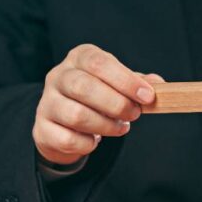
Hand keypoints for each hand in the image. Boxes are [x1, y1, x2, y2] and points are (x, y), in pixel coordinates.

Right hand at [33, 44, 162, 164]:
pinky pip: (67, 139)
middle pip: (84, 87)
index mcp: (80, 58)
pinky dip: (89, 143)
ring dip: (106, 125)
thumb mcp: (118, 83)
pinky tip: (96, 139)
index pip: (99, 63)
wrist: (65, 122)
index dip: (126, 80)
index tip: (147, 96)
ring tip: (121, 128)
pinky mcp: (42, 128)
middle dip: (117, 104)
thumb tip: (158, 84)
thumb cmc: (98, 96)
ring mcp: (47, 102)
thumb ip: (138, 83)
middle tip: (135, 114)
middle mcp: (58, 76)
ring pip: (76, 115)